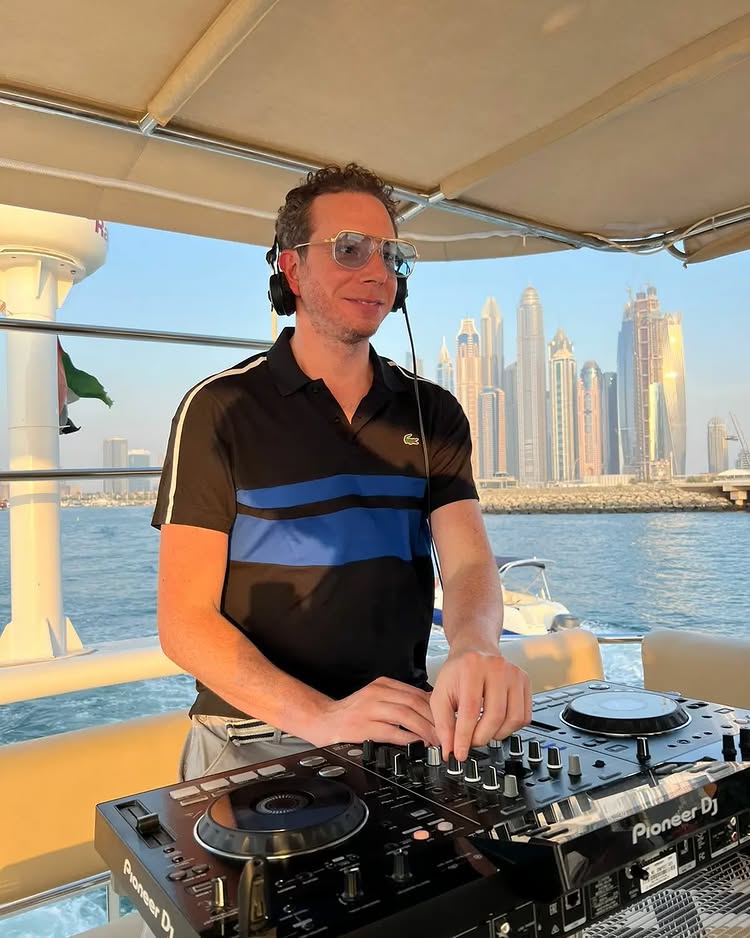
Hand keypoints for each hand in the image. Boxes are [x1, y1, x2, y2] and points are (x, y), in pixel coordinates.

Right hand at [307, 676, 438, 747]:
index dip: (434, 707)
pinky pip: (392, 731)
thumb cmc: (351, 712)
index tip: (445, 718)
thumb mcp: (375, 698)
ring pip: (406, 715)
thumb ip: (397, 700)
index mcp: (382, 684)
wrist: (324, 719)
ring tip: (435, 740)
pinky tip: (417, 744)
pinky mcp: (364, 727)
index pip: (416, 692)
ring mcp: (370, 709)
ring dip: (425, 729)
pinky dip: (408, 737)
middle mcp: (377, 693)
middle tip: (445, 732)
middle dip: (434, 719)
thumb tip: (426, 711)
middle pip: (414, 703)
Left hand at [430, 647, 530, 761]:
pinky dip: (510, 728)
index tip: (459, 753)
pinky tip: (497, 724)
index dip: (465, 736)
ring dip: (497, 734)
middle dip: (481, 737)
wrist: (475, 650)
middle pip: (494, 716)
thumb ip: (443, 723)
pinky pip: (524, 716)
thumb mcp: (440, 694)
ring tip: (483, 732)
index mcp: (472, 667)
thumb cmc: (458, 672)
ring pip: (512, 719)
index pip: (470, 710)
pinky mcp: (525, 682)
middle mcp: (496, 668)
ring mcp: (514, 674)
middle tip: (470, 743)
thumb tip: (450, 749)